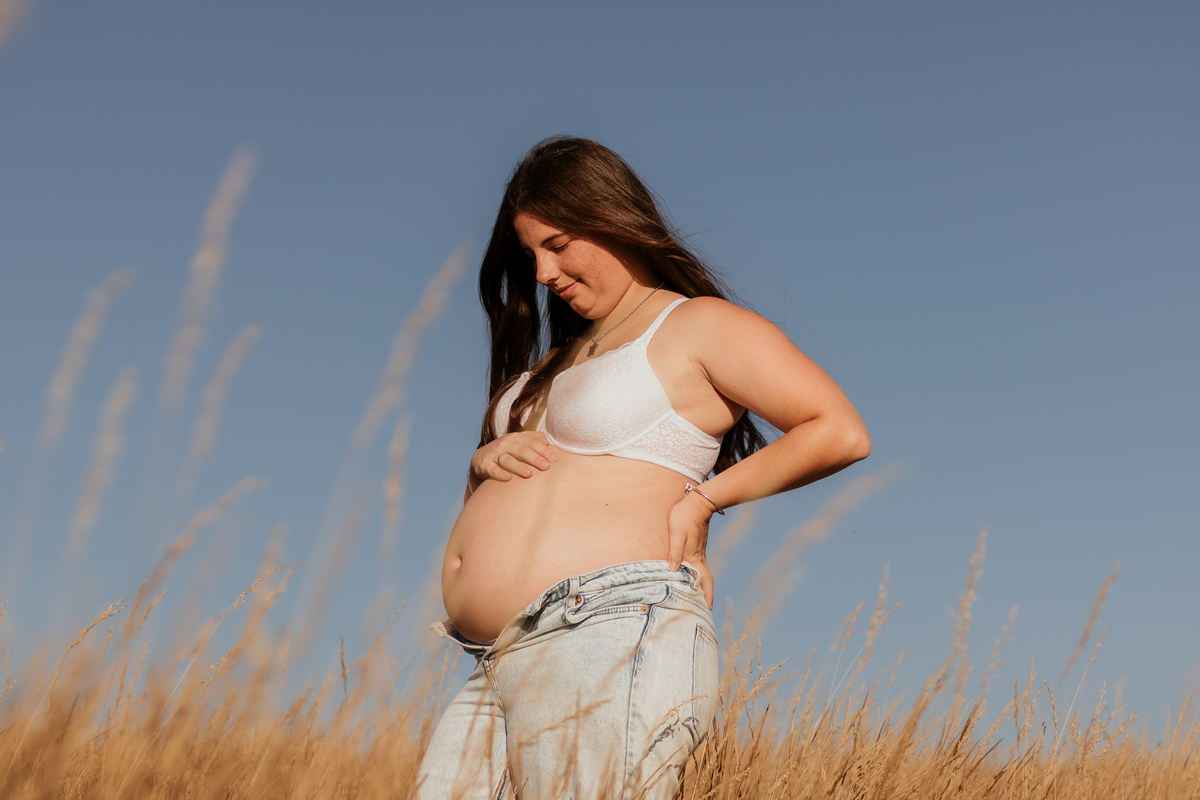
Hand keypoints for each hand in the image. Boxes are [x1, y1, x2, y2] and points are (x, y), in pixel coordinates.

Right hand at [470, 431, 556, 485]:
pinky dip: (500, 473)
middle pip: (522, 450)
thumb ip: (533, 440)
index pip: (531, 441)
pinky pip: (492, 469)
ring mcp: (494, 454)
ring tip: (529, 474)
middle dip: (534, 458)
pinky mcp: (485, 464)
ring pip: (507, 460)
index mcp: (515, 438)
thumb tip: (548, 442)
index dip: (543, 449)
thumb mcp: (518, 443)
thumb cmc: (506, 452)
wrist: (481, 459)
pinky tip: (508, 478)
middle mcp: (505, 444)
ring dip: (518, 466)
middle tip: (545, 467)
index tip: (554, 459)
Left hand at [667, 490, 714, 608]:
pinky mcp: (696, 545)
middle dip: (705, 594)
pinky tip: (689, 575)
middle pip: (705, 579)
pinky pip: (698, 564)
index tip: (709, 607)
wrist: (697, 501)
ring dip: (700, 585)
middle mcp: (700, 556)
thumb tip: (674, 569)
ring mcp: (699, 551)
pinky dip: (696, 574)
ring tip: (695, 596)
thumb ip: (675, 550)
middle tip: (703, 608)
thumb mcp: (677, 533)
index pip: (705, 580)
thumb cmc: (684, 516)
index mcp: (696, 556)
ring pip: (701, 572)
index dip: (707, 594)